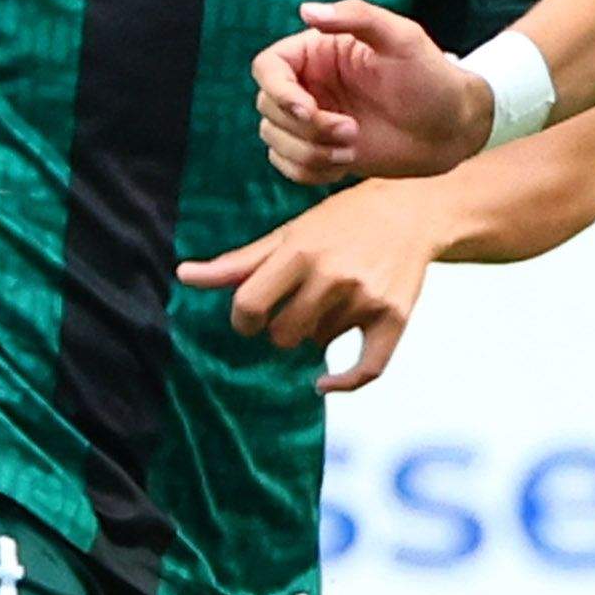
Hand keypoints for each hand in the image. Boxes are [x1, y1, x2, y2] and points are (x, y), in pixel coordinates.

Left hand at [182, 196, 444, 390]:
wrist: (409, 211)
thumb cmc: (341, 222)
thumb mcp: (288, 234)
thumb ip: (238, 262)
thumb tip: (184, 276)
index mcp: (300, 252)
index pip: (250, 307)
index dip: (242, 321)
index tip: (250, 319)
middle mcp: (333, 276)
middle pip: (283, 336)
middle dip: (282, 328)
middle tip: (295, 308)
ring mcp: (366, 298)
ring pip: (319, 344)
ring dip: (317, 332)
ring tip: (332, 304)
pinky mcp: (394, 317)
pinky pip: (366, 369)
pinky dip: (343, 382)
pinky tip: (324, 383)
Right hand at [255, 0, 492, 185]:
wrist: (453, 127)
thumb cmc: (431, 77)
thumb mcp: (403, 38)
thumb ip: (357, 17)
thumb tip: (306, 11)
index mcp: (317, 53)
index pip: (267, 67)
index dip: (279, 91)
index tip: (309, 110)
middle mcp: (309, 84)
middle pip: (268, 107)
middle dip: (305, 128)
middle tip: (352, 131)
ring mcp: (313, 119)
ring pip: (273, 139)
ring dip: (308, 152)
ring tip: (352, 149)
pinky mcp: (321, 150)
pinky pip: (287, 165)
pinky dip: (310, 171)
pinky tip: (346, 163)